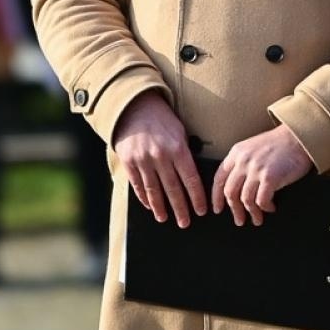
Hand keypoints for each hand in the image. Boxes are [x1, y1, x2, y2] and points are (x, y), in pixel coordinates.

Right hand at [112, 91, 206, 227]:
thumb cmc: (162, 119)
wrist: (134, 107)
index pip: (191, 180)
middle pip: (173, 189)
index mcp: (177, 148)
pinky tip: (149, 206)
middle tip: (185, 223)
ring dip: (160, 207)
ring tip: (165, 218)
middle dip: (180, 209)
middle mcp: (160, 156)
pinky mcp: (129, 161)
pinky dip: (144, 197)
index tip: (201, 210)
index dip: (197, 198)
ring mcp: (143, 160)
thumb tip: (192, 177)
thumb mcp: (179, 131)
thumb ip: (184, 153)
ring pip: (154, 191)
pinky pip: (138, 185)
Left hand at [211, 124, 313, 226]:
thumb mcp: (253, 147)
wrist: (299, 137)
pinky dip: (265, 208)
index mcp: (236, 153)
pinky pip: (261, 200)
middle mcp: (243, 161)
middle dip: (234, 210)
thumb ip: (243, 163)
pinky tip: (270, 208)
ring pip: (245, 199)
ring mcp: (256, 169)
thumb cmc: (280, 143)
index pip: (219, 178)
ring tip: (257, 219)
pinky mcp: (270, 177)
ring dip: (252, 212)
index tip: (217, 208)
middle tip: (239, 220)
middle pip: (230, 192)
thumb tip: (239, 187)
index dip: (216, 196)